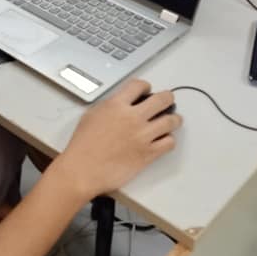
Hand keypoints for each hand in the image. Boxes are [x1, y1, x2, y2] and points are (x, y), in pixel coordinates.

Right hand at [53, 79, 180, 199]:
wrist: (83, 170)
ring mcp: (143, 136)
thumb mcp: (92, 115)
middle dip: (167, 98)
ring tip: (173, 120)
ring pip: (171, 121)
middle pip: (162, 99)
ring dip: (174, 119)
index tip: (147, 90)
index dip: (145, 86)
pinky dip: (169, 140)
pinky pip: (169, 143)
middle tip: (168, 101)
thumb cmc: (83, 145)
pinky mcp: (148, 153)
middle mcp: (133, 117)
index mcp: (116, 105)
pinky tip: (164, 140)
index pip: (139, 85)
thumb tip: (122, 104)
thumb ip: (110, 106)